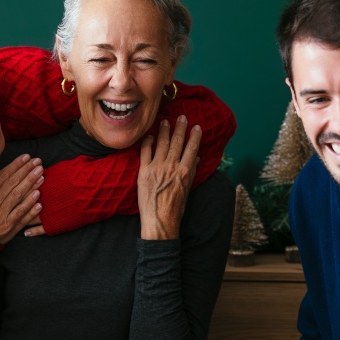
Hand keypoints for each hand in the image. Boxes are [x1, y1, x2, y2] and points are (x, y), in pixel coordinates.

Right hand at [0, 155, 43, 266]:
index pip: (3, 176)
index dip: (16, 165)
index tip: (26, 157)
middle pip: (13, 183)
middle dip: (27, 171)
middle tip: (38, 162)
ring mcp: (0, 215)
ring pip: (18, 196)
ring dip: (31, 184)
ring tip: (41, 174)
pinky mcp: (6, 228)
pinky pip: (20, 214)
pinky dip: (30, 206)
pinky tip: (38, 197)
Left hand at [138, 116, 200, 239]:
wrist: (159, 221)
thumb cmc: (176, 208)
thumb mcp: (188, 190)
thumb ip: (191, 172)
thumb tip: (195, 157)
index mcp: (185, 171)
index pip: (191, 148)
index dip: (194, 135)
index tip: (196, 126)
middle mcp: (172, 167)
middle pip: (177, 142)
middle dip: (180, 128)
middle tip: (182, 117)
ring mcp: (157, 168)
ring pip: (162, 144)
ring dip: (165, 131)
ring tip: (166, 121)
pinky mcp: (144, 171)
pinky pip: (145, 152)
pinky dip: (148, 142)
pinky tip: (150, 136)